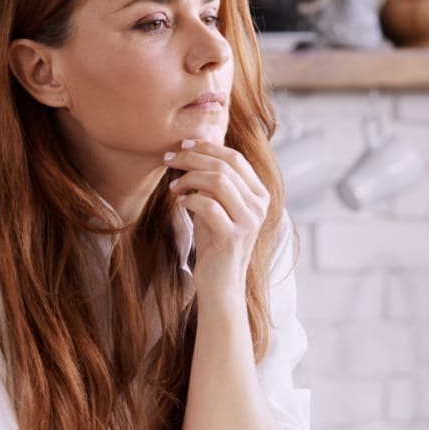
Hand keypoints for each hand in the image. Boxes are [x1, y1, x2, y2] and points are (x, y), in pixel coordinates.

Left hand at [164, 139, 269, 290]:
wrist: (220, 284)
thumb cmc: (214, 243)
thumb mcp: (217, 207)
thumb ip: (213, 183)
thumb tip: (192, 151)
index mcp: (259, 194)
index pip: (235, 158)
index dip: (207, 147)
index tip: (182, 146)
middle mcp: (259, 205)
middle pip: (225, 166)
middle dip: (192, 158)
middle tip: (169, 160)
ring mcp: (248, 221)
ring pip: (218, 181)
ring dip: (189, 178)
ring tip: (173, 186)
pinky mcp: (233, 236)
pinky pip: (208, 206)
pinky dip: (190, 200)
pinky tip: (180, 203)